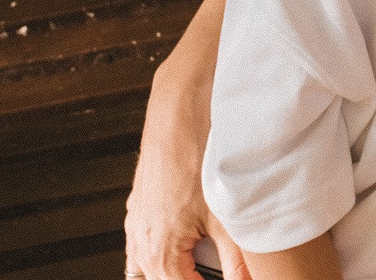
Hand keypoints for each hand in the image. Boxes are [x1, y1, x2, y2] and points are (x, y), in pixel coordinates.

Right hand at [124, 76, 249, 279]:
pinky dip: (164, 252)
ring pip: (148, 267)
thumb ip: (238, 261)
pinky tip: (188, 242)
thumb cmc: (201, 157)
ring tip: (202, 262)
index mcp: (160, 252)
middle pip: (162, 279)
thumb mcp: (229, 216)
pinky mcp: (140, 205)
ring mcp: (136, 223)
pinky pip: (144, 244)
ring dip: (175, 269)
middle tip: (218, 268)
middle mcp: (141, 241)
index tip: (230, 277)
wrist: (180, 113)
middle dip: (190, 276)